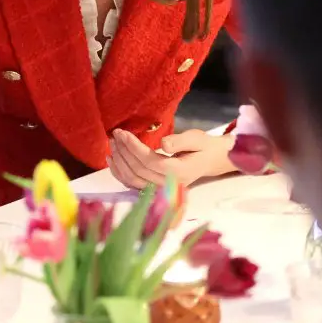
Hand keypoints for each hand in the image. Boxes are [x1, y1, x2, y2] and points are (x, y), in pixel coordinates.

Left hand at [106, 129, 236, 189]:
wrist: (210, 161)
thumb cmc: (203, 147)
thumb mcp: (196, 138)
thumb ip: (180, 141)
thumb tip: (163, 144)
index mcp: (180, 172)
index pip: (150, 161)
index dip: (133, 147)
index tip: (123, 132)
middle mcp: (169, 185)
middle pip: (138, 170)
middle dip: (123, 151)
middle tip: (115, 134)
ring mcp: (160, 190)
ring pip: (132, 179)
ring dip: (119, 161)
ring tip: (113, 143)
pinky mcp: (154, 189)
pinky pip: (132, 184)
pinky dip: (119, 173)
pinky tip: (111, 160)